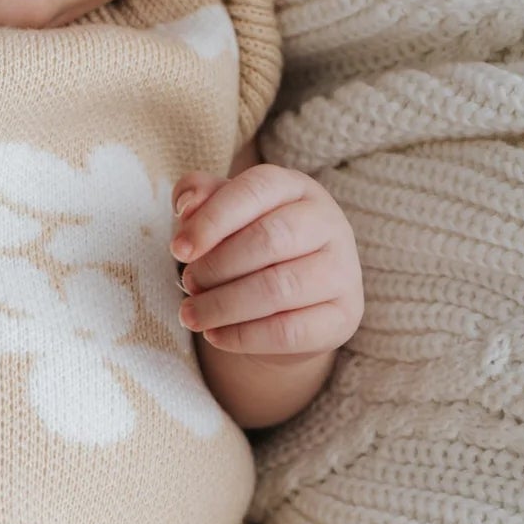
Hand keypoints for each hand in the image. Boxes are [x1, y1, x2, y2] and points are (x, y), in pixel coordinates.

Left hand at [167, 164, 363, 358]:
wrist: (288, 305)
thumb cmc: (247, 247)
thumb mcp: (222, 215)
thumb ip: (199, 198)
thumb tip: (187, 205)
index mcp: (297, 187)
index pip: (255, 189)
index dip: (212, 219)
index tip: (178, 249)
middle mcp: (329, 223)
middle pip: (269, 239)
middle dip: (217, 266)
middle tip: (188, 283)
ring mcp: (343, 271)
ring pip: (278, 288)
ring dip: (223, 305)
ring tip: (191, 313)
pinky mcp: (345, 316)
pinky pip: (289, 331)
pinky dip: (243, 336)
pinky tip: (215, 335)